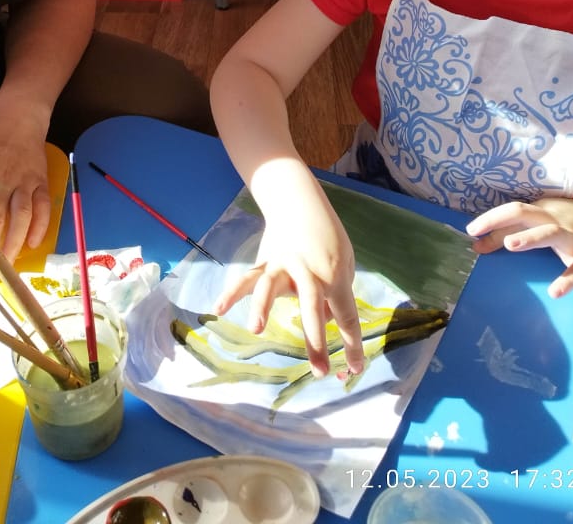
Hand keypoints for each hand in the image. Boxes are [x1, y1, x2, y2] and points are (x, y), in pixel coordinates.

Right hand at [214, 210, 364, 378]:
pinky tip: (217, 309)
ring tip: (256, 329)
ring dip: (263, 307)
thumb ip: (337, 292)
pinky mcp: (264, 262)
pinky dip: (230, 293)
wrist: (298, 201)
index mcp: (333, 275)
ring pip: (272, 287)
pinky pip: (246, 279)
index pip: (346, 315)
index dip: (352, 344)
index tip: (355, 369)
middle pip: (312, 307)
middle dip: (316, 341)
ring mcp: (282, 265)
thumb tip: (328, 321)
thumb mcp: (345, 261)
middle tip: (320, 371)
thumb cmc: (328, 235)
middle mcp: (307, 272)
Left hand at [467, 196, 572, 297]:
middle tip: (475, 232)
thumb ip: (514, 232)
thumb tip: (479, 244)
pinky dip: (566, 280)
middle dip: (496, 220)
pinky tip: (555, 292)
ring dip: (530, 238)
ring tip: (511, 245)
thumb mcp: (549, 223)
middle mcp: (556, 220)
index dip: (488, 221)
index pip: (510, 212)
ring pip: (549, 233)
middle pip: (523, 213)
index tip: (469, 233)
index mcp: (543, 210)